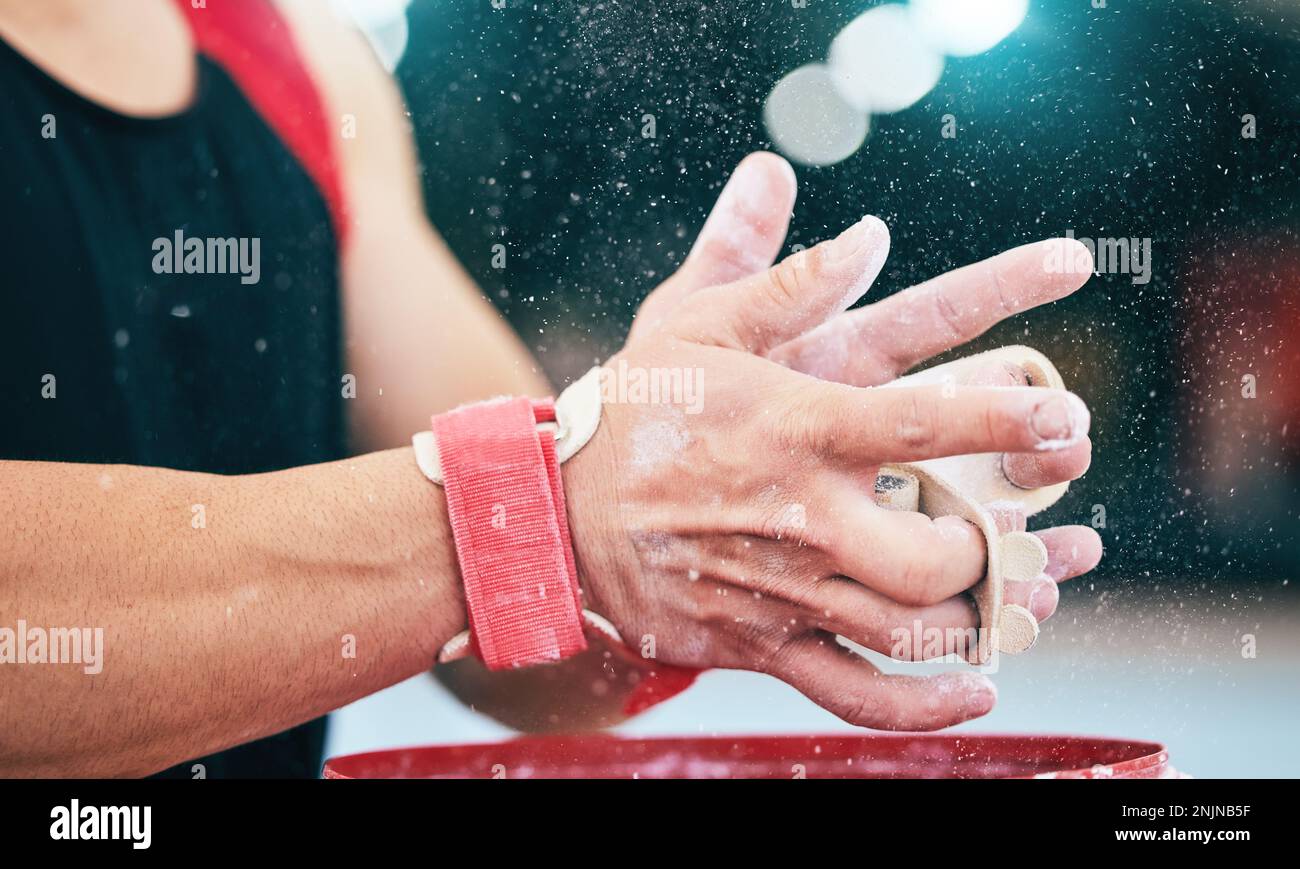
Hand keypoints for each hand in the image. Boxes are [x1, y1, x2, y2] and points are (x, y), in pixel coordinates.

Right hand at [564, 188, 1092, 730]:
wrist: (549, 513)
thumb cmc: (631, 411)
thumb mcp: (694, 326)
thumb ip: (786, 281)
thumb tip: (870, 230)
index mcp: (794, 428)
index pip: (925, 425)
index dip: (1009, 421)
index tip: (1067, 419)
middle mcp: (799, 517)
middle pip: (935, 558)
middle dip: (990, 546)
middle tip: (996, 525)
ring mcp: (782, 591)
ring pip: (911, 632)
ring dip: (978, 619)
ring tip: (998, 589)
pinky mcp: (760, 645)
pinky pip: (858, 696)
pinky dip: (928, 707)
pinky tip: (976, 691)